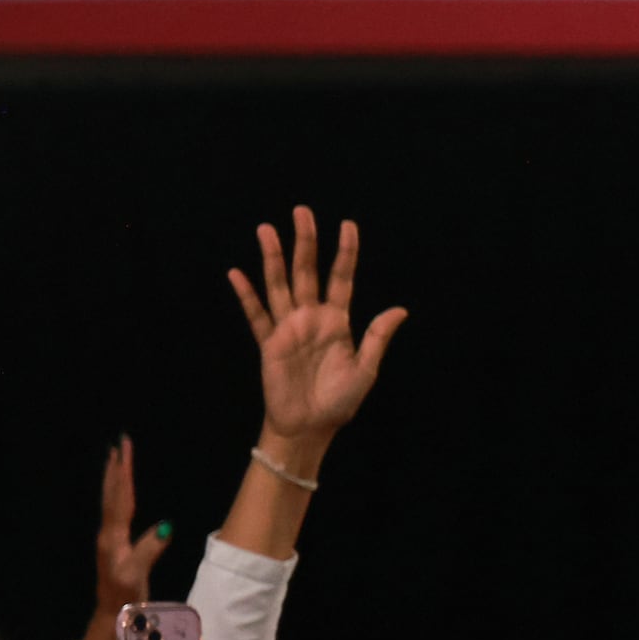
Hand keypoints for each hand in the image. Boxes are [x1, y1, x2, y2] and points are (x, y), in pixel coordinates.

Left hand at [89, 437, 174, 626]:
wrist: (111, 614)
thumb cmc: (125, 596)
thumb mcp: (137, 575)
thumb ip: (149, 550)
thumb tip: (165, 526)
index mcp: (113, 537)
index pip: (120, 497)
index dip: (124, 473)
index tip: (125, 449)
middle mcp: (108, 533)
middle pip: (112, 494)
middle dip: (116, 469)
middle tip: (119, 444)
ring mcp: (109, 538)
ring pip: (111, 501)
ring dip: (114, 479)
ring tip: (117, 460)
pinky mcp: (114, 544)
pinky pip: (116, 510)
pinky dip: (118, 494)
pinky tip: (121, 493)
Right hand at [228, 207, 406, 451]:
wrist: (310, 428)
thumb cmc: (340, 401)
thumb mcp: (365, 369)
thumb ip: (377, 337)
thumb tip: (401, 309)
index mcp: (338, 321)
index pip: (341, 277)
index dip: (345, 252)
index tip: (347, 224)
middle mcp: (311, 317)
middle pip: (307, 271)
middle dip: (305, 241)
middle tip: (301, 211)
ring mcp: (288, 328)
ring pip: (279, 284)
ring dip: (272, 257)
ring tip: (266, 229)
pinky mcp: (269, 344)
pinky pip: (256, 316)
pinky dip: (246, 295)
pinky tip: (237, 274)